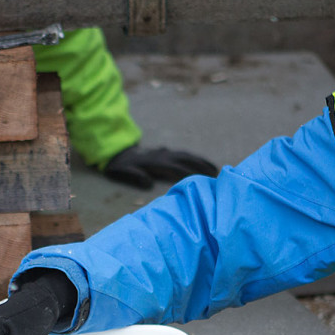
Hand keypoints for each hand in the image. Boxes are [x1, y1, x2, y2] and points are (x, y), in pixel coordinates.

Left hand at [102, 144, 218, 188]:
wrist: (119, 152)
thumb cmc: (121, 166)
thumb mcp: (123, 171)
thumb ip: (135, 176)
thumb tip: (148, 182)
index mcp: (154, 162)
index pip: (175, 168)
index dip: (187, 174)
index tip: (200, 180)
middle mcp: (163, 155)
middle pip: (186, 159)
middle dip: (201, 166)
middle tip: (216, 175)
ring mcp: (166, 153)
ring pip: (188, 156)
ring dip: (202, 162)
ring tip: (216, 170)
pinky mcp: (167, 153)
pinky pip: (185, 155)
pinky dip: (196, 159)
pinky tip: (205, 165)